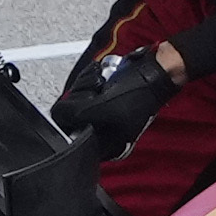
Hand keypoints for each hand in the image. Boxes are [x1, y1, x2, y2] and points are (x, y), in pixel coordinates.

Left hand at [52, 44, 181, 158]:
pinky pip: (86, 87)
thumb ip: (72, 115)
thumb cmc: (139, 93)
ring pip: (78, 99)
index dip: (73, 119)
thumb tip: (57, 114)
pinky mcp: (106, 96)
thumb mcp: (100, 108)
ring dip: (87, 84)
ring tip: (103, 82)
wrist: (157, 71)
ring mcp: (105, 113)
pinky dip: (91, 78)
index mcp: (107, 145)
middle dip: (82, 97)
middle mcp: (104, 131)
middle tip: (97, 92)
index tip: (84, 107)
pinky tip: (103, 76)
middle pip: (73, 115)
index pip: (73, 137)